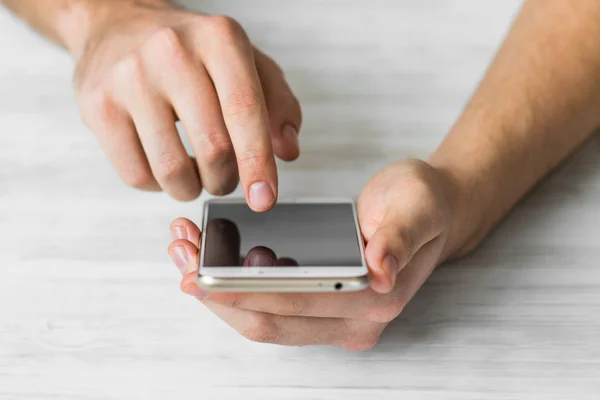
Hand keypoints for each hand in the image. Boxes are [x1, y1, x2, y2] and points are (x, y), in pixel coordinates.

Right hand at [73, 1, 300, 209]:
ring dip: (192, 188)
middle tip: (224, 177)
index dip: (259, 164)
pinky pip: (136, 175)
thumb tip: (287, 151)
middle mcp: (172, 52)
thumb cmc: (190, 51)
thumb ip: (277, 104)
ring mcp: (130, 78)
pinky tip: (164, 164)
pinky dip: (158, 185)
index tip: (264, 199)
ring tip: (195, 174)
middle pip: (214, 148)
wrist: (119, 23)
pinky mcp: (98, 106)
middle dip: (226, 179)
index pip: (245, 111)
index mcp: (219, 39)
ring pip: (172, 170)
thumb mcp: (246, 62)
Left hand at [167, 160, 456, 349]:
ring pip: (262, 319)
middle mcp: (352, 322)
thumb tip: (380, 271)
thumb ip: (399, 238)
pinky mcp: (319, 308)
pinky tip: (213, 255)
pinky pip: (268, 306)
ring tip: (186, 249)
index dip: (244, 293)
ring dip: (219, 291)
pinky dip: (235, 286)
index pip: (296, 306)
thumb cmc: (421, 204)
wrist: (426, 212)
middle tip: (181, 254)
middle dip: (217, 293)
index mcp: (375, 300)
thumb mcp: (416, 206)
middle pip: (268, 322)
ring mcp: (334, 320)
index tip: (200, 273)